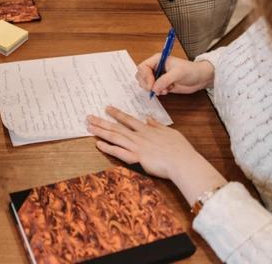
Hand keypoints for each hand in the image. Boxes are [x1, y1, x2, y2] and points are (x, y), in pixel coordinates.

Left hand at [87, 106, 227, 205]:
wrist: (183, 162)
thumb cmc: (180, 149)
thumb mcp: (170, 132)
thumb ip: (157, 125)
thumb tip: (149, 119)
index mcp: (147, 130)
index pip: (128, 119)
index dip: (116, 113)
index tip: (107, 108)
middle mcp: (139, 137)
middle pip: (116, 127)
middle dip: (102, 121)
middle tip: (89, 117)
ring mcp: (136, 147)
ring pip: (114, 137)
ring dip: (101, 132)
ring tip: (89, 127)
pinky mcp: (136, 159)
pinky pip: (118, 152)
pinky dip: (107, 148)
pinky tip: (98, 144)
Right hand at [136, 54, 214, 96]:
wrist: (200, 79)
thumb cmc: (191, 71)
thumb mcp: (178, 73)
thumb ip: (165, 80)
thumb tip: (154, 88)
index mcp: (157, 60)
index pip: (143, 67)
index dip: (145, 77)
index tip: (152, 86)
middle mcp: (155, 67)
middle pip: (141, 76)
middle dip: (146, 84)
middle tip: (155, 90)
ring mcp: (157, 76)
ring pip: (145, 84)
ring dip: (152, 89)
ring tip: (164, 91)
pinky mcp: (161, 84)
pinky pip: (153, 89)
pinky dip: (158, 92)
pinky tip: (167, 91)